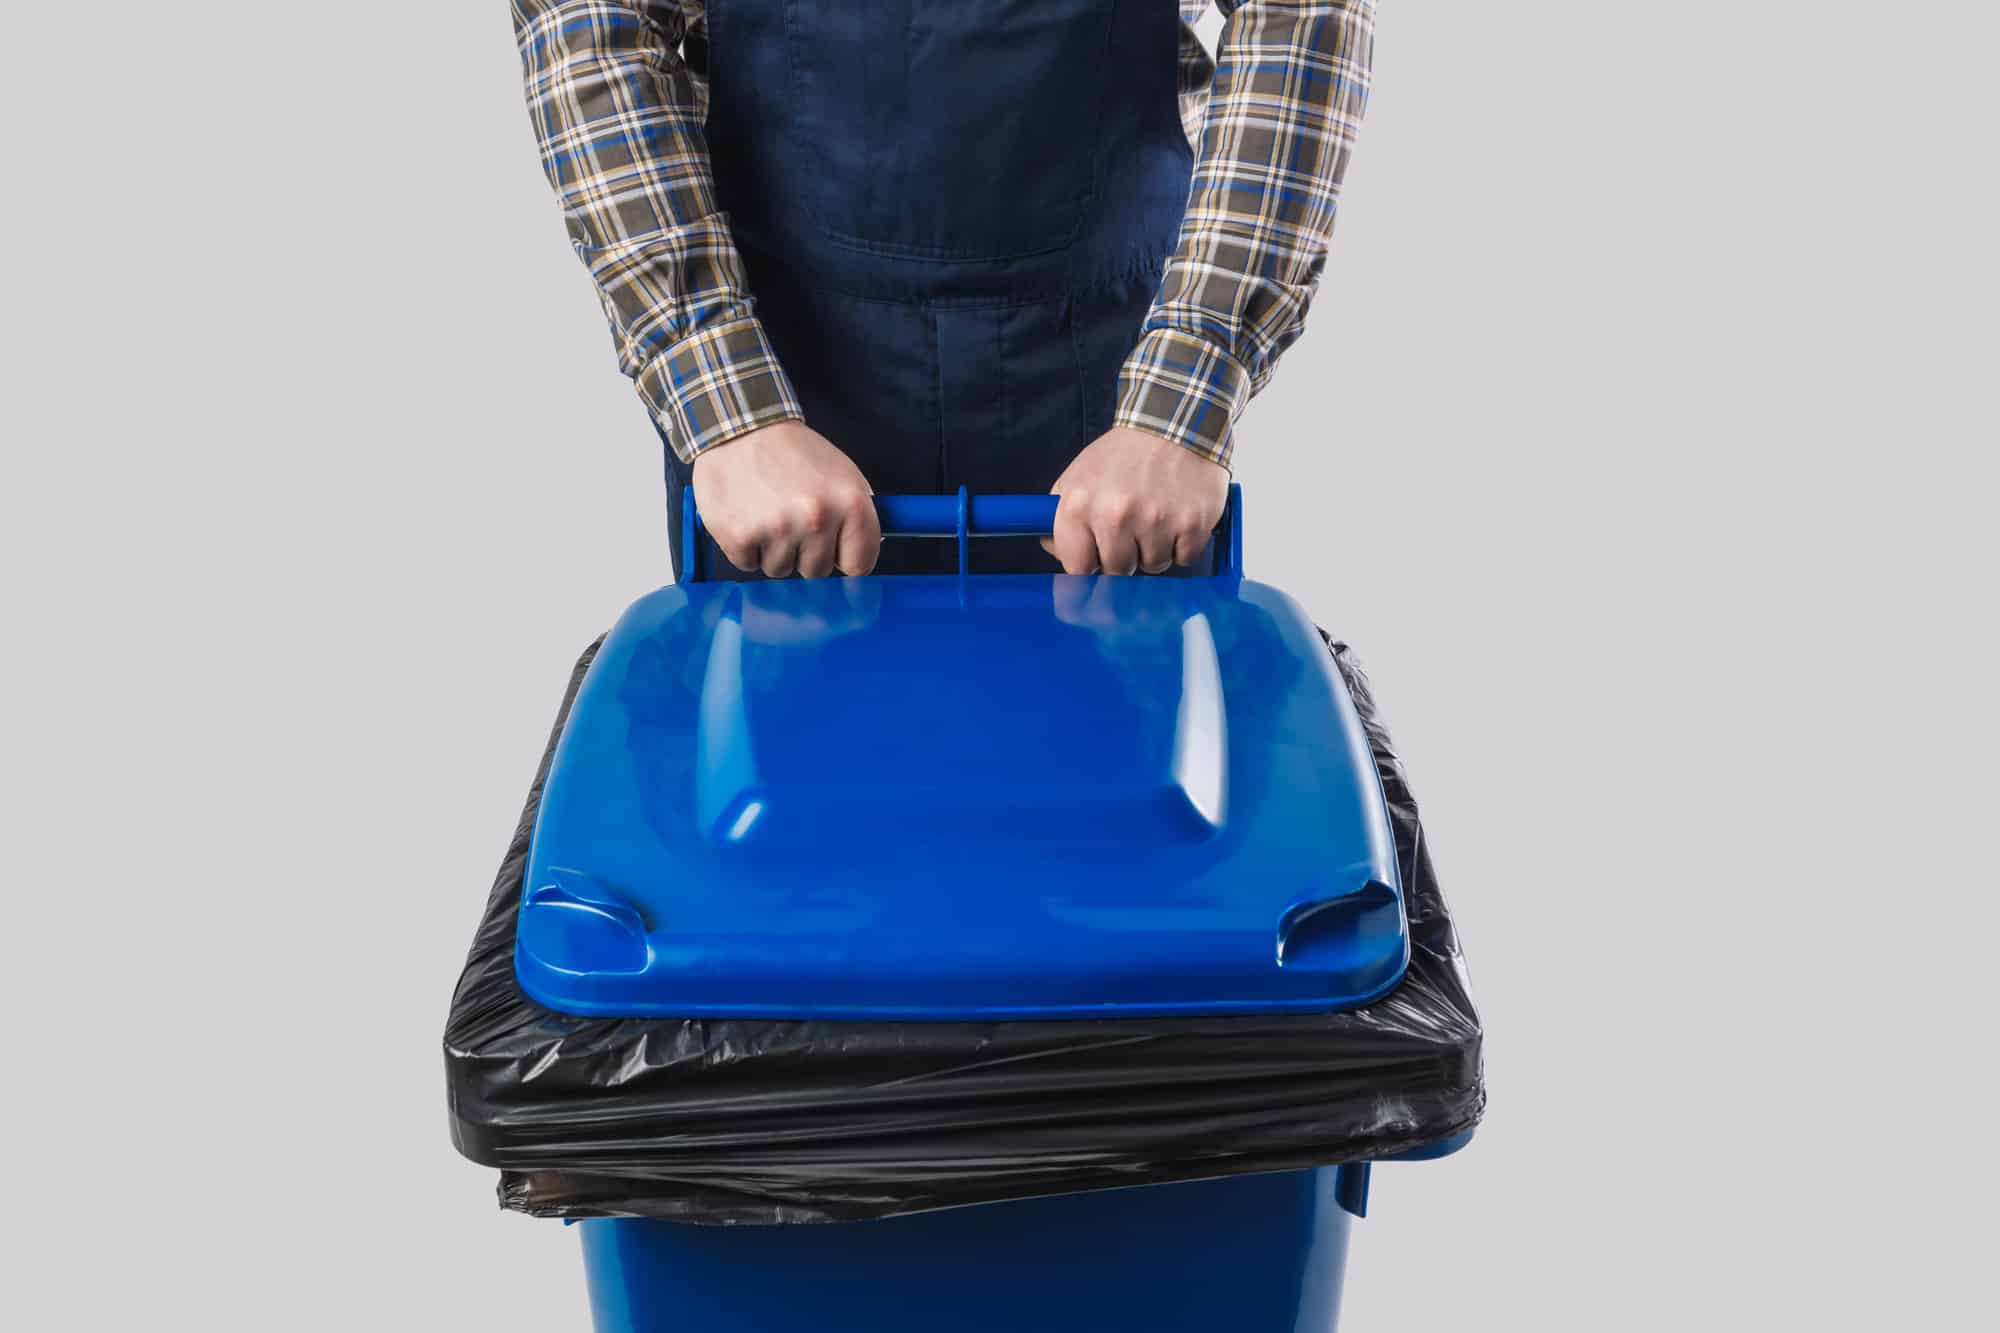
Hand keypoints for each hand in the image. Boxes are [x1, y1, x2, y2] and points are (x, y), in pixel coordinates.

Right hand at [691, 421, 880, 576]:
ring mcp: (778, 531)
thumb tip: (862, 557)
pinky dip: (745, 547)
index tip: (834, 551)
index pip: (859, 566)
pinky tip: (746, 515)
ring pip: (781, 571)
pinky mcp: (740, 537)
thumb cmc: (794, 452)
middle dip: (804, 552)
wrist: (742, 427)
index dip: (844, 558)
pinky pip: (748, 565)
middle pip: (817, 571)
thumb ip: (858, 517)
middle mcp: (817, 520)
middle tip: (791, 517)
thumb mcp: (843, 474)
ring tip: (767, 512)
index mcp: (851, 505)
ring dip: (772, 550)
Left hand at [1043, 427, 1228, 574]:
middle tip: (1133, 526)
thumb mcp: (1079, 475)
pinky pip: (1183, 558)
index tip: (1097, 557)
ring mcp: (1156, 522)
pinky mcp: (1191, 525)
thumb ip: (1060, 516)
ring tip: (1157, 515)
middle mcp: (1116, 516)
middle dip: (1125, 555)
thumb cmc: (1125, 454)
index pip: (1077, 567)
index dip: (1089, 564)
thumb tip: (1056, 551)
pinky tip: (1177, 516)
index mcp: (1080, 505)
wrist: (1175, 423)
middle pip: (1117, 571)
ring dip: (1155, 549)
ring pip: (1153, 566)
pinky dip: (1182, 543)